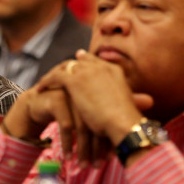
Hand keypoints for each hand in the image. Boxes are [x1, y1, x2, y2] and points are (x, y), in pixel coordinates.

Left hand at [37, 50, 152, 146]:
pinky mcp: (74, 81)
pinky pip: (55, 76)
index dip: (86, 62)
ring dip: (56, 73)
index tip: (80, 61)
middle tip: (61, 68)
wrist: (123, 122)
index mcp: (115, 71)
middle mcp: (100, 67)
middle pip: (80, 61)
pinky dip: (46, 81)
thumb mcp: (129, 105)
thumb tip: (143, 103)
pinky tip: (40, 88)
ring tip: (47, 80)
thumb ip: (127, 98)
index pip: (96, 62)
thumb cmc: (128, 121)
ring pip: (66, 67)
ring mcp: (87, 72)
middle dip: (70, 64)